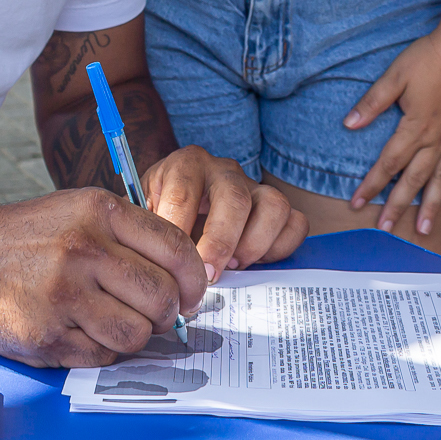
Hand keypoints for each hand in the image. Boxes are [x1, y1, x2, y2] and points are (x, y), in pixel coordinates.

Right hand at [0, 188, 205, 367]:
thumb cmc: (28, 238)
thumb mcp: (79, 210)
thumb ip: (131, 235)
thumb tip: (184, 279)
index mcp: (99, 211)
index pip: (176, 250)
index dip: (194, 281)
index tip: (191, 295)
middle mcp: (83, 248)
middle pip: (161, 297)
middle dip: (166, 314)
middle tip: (152, 314)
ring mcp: (63, 294)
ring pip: (137, 334)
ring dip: (133, 336)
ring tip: (113, 323)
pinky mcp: (46, 334)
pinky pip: (102, 356)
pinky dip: (100, 350)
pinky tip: (81, 331)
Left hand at [142, 145, 306, 280]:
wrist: (180, 210)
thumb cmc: (161, 215)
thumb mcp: (144, 216)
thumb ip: (150, 232)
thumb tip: (159, 265)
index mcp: (185, 165)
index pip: (183, 194)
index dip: (180, 232)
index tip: (175, 262)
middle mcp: (224, 169)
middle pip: (234, 197)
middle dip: (221, 241)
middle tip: (209, 274)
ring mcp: (254, 186)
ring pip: (274, 204)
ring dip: (255, 243)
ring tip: (234, 265)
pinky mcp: (276, 207)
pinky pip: (296, 223)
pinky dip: (280, 248)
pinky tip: (255, 262)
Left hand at [344, 28, 440, 235]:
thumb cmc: (428, 57)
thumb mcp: (394, 76)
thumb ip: (373, 103)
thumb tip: (348, 124)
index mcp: (415, 127)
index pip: (388, 163)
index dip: (371, 184)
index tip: (357, 203)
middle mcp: (436, 139)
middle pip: (413, 179)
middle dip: (398, 205)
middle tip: (386, 229)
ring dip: (432, 205)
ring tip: (425, 229)